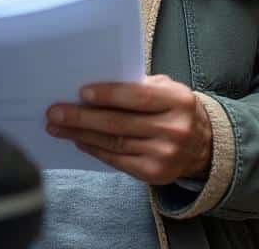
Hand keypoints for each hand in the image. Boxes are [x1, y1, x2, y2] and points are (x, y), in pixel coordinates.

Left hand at [45, 74, 211, 184]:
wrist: (203, 145)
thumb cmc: (174, 109)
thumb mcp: (167, 89)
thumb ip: (138, 85)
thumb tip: (94, 88)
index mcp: (178, 101)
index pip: (138, 97)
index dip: (108, 94)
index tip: (81, 92)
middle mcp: (174, 129)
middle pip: (119, 123)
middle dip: (82, 117)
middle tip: (55, 112)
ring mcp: (165, 154)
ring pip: (114, 143)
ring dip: (80, 134)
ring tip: (57, 126)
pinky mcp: (154, 173)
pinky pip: (117, 160)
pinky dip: (94, 150)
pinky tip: (78, 140)